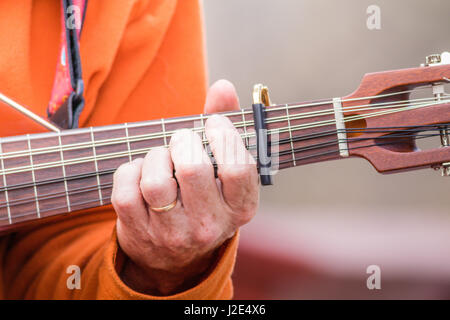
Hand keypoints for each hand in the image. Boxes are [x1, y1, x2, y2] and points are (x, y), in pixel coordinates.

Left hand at [111, 80, 258, 294]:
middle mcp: (210, 226)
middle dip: (183, 141)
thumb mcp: (224, 172)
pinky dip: (130, 170)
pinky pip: (127, 187)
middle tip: (182, 141)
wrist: (176, 255)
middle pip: (192, 168)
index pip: (238, 168)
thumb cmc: (204, 199)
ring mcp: (173, 233)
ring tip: (161, 159)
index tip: (213, 123)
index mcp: (240, 208)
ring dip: (155, 156)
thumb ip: (226, 127)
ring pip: (155, 179)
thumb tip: (223, 87)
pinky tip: (141, 174)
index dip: (223, 135)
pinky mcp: (139, 232)